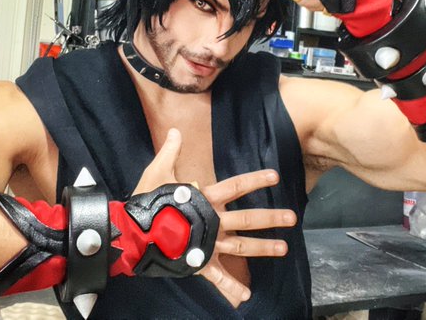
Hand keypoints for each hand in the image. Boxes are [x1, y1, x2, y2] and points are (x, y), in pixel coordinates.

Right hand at [133, 129, 296, 307]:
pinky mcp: (198, 263)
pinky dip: (231, 288)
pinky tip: (245, 296)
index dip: (255, 180)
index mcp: (204, 198)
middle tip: (292, 217)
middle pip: (247, 219)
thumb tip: (175, 130)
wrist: (133, 233)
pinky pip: (217, 278)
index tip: (274, 176)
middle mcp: (212, 221)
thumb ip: (171, 152)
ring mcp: (207, 244)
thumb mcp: (158, 172)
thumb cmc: (146, 202)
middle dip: (271, 218)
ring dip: (263, 248)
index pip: (235, 186)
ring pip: (241, 247)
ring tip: (284, 249)